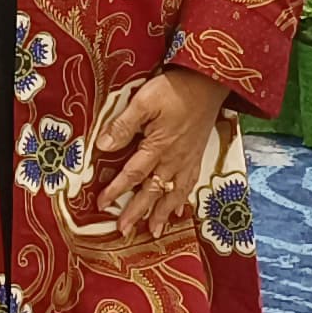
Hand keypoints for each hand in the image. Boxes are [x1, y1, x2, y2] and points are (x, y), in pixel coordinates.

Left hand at [88, 68, 228, 240]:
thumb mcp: (144, 101)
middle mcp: (174, 158)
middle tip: (125, 231)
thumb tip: (103, 147)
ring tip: (155, 230)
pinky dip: (183, 199)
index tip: (102, 205)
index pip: (133, 174)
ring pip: (174, 192)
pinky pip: (190, 183)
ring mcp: (188, 158)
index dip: (117, 190)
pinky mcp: (198, 154)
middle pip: (153, 190)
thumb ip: (124, 125)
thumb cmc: (174, 89)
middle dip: (139, 212)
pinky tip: (180, 209)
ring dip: (163, 213)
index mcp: (159, 146)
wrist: (208, 82)